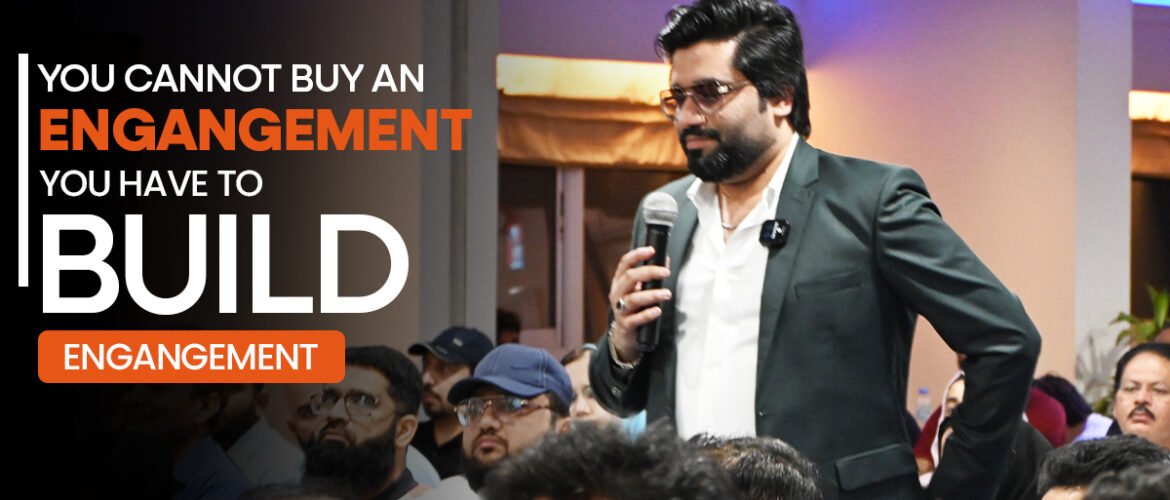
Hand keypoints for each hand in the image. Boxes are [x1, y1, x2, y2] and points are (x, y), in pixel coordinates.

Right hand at [608, 246, 671, 361]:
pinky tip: (658, 310)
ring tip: (667, 294)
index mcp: (619, 282)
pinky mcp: (626, 325)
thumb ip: (651, 276)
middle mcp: (617, 294)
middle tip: (666, 272)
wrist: (625, 334)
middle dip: (648, 272)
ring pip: (633, 299)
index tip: (651, 250)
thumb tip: (666, 260)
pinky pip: (636, 319)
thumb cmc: (635, 308)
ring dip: (652, 294)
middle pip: (629, 277)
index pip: (625, 263)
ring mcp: (620, 309)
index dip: (637, 255)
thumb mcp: (639, 290)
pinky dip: (648, 314)